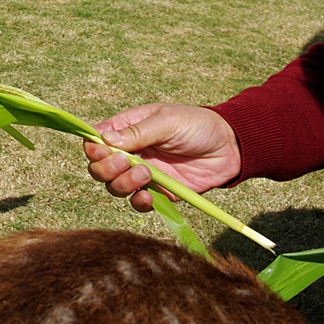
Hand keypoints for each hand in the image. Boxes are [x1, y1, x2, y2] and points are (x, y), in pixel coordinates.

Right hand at [83, 103, 241, 211]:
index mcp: (127, 129)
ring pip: (114, 186)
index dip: (93, 148)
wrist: (231, 148)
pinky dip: (137, 202)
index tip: (103, 151)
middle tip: (126, 163)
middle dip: (106, 168)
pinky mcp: (158, 192)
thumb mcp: (167, 121)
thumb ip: (137, 132)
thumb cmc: (197, 125)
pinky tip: (148, 197)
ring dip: (123, 184)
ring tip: (146, 174)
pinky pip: (137, 203)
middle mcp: (130, 153)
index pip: (95, 140)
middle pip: (98, 167)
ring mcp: (142, 174)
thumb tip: (105, 140)